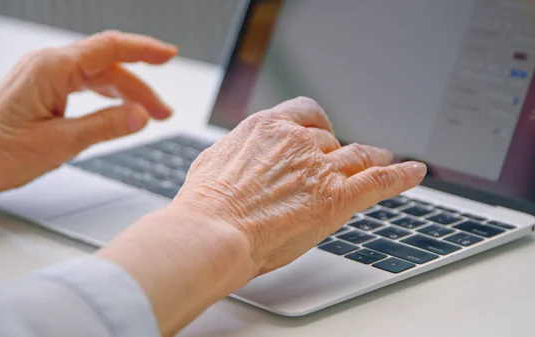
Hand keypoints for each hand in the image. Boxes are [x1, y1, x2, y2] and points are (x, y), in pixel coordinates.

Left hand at [0, 31, 176, 205]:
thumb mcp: (61, 143)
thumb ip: (106, 126)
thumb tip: (140, 116)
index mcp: (52, 69)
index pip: (110, 48)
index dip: (144, 50)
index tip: (169, 54)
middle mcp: (48, 64)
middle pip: (108, 66)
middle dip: (141, 87)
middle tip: (163, 113)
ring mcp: (43, 74)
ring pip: (97, 76)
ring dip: (125, 93)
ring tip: (148, 116)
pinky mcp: (41, 87)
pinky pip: (82, 84)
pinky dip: (105, 96)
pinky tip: (118, 111)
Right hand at [177, 96, 425, 274]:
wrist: (213, 231)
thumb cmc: (205, 204)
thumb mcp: (214, 161)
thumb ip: (239, 152)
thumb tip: (243, 154)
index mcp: (267, 127)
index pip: (305, 114)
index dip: (317, 125)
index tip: (320, 132)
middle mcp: (297, 142)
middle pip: (330, 140)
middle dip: (335, 152)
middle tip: (339, 163)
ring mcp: (319, 168)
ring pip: (357, 155)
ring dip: (373, 156)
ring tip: (384, 158)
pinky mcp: (336, 198)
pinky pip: (379, 180)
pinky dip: (401, 175)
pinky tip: (415, 171)